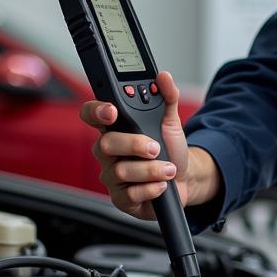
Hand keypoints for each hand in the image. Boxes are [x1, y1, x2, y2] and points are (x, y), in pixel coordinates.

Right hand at [79, 71, 200, 219]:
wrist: (186, 177)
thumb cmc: (171, 149)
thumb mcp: (171, 121)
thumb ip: (168, 97)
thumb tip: (164, 76)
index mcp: (115, 129)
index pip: (91, 115)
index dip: (95, 111)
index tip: (112, 112)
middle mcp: (108, 153)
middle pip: (105, 145)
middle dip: (135, 145)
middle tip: (156, 148)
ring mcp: (112, 177)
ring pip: (121, 171)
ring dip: (152, 170)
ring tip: (168, 169)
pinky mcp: (121, 199)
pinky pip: (130, 195)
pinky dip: (152, 189)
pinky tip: (162, 185)